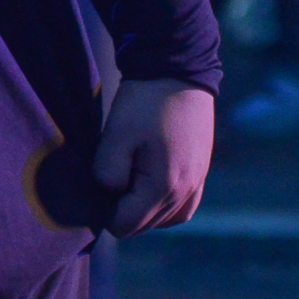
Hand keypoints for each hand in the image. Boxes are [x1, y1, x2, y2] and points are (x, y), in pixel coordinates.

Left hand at [92, 79, 213, 238]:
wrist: (177, 72)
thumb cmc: (144, 103)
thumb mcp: (115, 136)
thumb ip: (107, 173)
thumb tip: (109, 196)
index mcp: (164, 187)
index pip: (126, 226)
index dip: (104, 212)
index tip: (96, 187)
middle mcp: (186, 192)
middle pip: (146, 225)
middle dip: (123, 210)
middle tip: (110, 178)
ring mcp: (198, 183)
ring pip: (166, 220)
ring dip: (144, 210)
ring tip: (127, 181)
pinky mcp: (202, 172)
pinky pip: (183, 206)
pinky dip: (164, 205)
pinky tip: (148, 187)